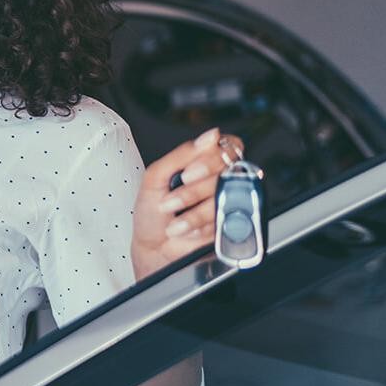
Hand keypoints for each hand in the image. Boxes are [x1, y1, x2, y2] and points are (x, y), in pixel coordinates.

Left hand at [131, 128, 245, 279]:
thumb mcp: (156, 177)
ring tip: (174, 218)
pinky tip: (187, 230)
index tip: (188, 173)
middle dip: (195, 189)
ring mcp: (228, 201)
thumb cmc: (152, 213)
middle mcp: (220, 180)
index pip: (227, 147)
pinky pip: (227, 218)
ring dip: (194, 210)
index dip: (212, 158)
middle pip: (228, 170)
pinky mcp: (233, 223)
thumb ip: (181, 155)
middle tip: (173, 200)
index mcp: (203, 164)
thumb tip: (210, 136)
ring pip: (226, 195)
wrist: (154, 248)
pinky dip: (202, 225)